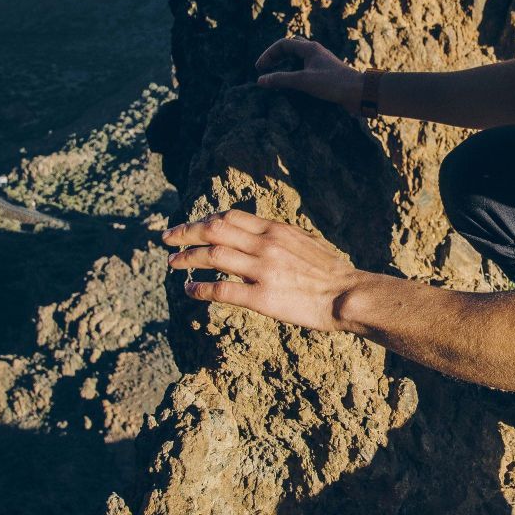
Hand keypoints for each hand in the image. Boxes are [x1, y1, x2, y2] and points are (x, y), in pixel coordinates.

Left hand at [162, 210, 365, 332]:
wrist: (348, 295)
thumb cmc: (331, 272)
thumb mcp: (305, 241)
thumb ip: (280, 236)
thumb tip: (261, 232)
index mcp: (275, 230)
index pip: (228, 216)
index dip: (203, 220)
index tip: (190, 226)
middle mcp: (265, 245)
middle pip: (213, 231)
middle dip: (185, 233)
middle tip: (167, 239)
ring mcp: (262, 270)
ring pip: (212, 256)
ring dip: (186, 258)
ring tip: (172, 264)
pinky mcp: (261, 298)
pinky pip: (221, 290)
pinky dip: (199, 288)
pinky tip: (188, 290)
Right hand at [255, 37, 361, 112]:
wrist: (359, 92)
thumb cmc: (333, 83)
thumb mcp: (303, 81)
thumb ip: (281, 79)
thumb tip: (260, 80)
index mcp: (310, 48)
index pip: (283, 44)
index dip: (268, 55)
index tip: (259, 68)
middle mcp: (316, 51)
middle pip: (291, 46)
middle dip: (276, 55)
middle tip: (265, 68)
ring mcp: (321, 62)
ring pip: (299, 57)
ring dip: (286, 63)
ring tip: (276, 75)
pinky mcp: (326, 73)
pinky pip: (306, 67)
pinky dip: (295, 72)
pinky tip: (293, 83)